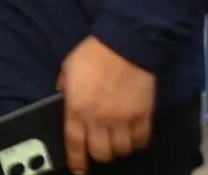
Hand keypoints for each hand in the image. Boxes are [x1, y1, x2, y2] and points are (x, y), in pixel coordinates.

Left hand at [58, 37, 155, 173]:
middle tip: (99, 148)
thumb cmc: (92, 54)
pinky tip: (133, 137)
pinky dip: (137, 142)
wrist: (125, 44)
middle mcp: (100, 119)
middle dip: (99, 154)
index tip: (78, 170)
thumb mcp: (68, 69)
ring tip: (116, 141)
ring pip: (122, 150)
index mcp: (77, 107)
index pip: (75, 143)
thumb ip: (65, 89)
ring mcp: (123, 119)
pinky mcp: (143, 116)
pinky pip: (141, 140)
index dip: (76, 161)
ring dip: (118, 148)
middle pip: (101, 153)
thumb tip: (64, 99)